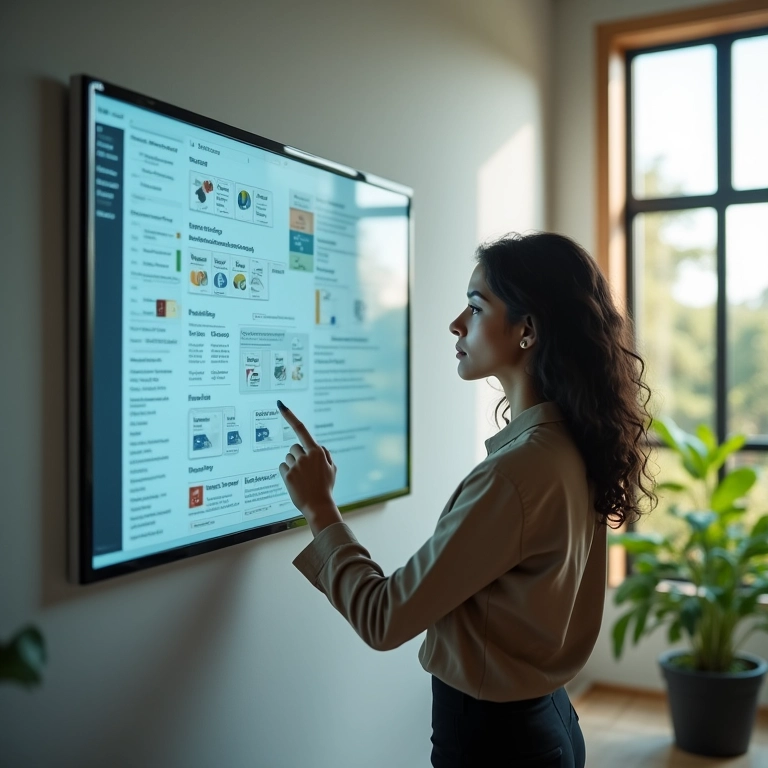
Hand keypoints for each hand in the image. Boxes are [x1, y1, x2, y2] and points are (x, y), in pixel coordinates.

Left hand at [277, 401, 342, 535]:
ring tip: (302, 479)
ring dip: (293, 465)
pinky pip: (283, 468)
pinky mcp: (288, 474)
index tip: (280, 404)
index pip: (301, 429)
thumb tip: (316, 446)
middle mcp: (306, 455)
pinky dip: (287, 474)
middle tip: (305, 471)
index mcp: (317, 451)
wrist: (319, 506)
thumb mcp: (332, 469)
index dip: (290, 416)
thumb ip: (324, 454)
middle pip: (294, 448)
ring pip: (288, 458)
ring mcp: (296, 465)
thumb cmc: (326, 487)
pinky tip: (295, 482)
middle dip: (298, 456)